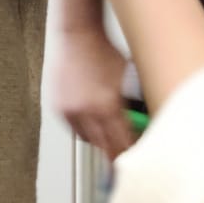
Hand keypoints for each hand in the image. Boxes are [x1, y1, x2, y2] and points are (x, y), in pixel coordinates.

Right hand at [56, 25, 135, 160]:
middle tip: (123, 156)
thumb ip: (135, 106)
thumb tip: (144, 126)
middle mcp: (86, 112)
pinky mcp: (58, 107)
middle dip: (114, 152)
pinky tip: (91, 115)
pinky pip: (74, 128)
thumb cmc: (105, 53)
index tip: (134, 167)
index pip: (120, 146)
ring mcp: (70, 110)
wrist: (78, 35)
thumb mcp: (130, 80)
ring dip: (99, 139)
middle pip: (103, 147)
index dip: (128, 158)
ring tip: (107, 129)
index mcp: (107, 106)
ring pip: (87, 139)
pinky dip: (84, 127)